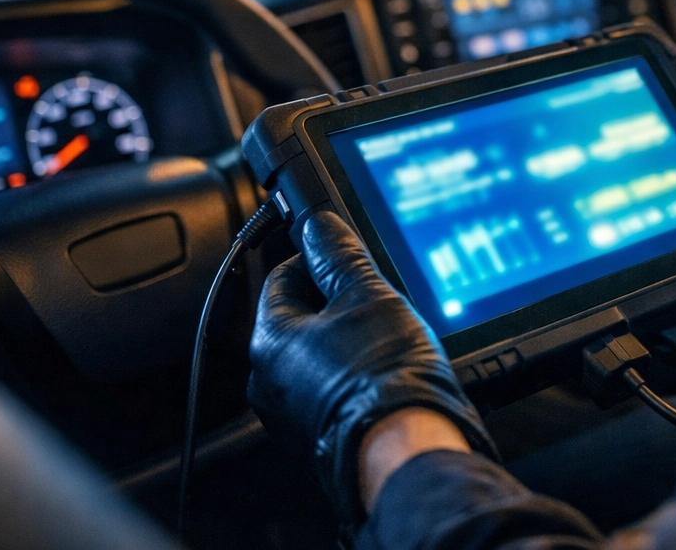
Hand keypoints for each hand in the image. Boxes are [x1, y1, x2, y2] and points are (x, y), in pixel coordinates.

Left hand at [247, 210, 497, 523]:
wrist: (407, 449)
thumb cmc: (384, 377)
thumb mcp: (368, 295)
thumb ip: (338, 255)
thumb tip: (319, 226)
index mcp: (269, 340)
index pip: (282, 278)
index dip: (315, 258)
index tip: (342, 253)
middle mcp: (268, 381)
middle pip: (298, 319)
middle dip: (335, 303)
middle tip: (373, 296)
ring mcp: (290, 414)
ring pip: (316, 356)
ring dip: (346, 341)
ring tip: (386, 337)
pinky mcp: (318, 436)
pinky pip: (329, 390)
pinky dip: (352, 375)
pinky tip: (384, 372)